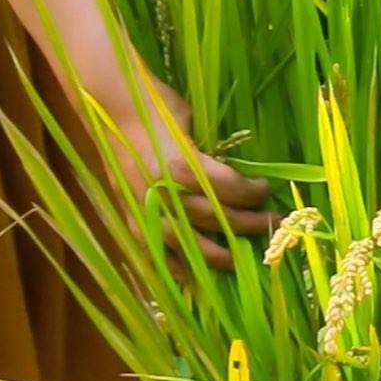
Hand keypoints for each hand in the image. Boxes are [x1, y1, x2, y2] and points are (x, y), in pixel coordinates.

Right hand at [86, 76, 272, 250]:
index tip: (266, 190)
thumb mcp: (191, 123)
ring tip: (241, 258)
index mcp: (182, 167)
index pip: (230, 191)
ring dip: (220, 255)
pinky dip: (176, 267)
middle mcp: (164, 193)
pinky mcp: (130, 216)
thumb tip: (236, 178)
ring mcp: (145, 208)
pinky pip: (156, 251)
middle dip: (249, 225)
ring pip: (189, 245)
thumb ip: (209, 156)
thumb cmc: (155, 103)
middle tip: (272, 224)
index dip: (254, 193)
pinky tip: (195, 277)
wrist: (108, 105)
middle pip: (217, 219)